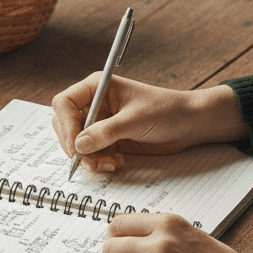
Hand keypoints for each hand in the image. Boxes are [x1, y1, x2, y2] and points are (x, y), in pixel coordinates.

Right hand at [50, 75, 246, 173]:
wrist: (189, 124)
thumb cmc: (166, 111)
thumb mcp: (135, 120)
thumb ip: (105, 132)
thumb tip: (78, 145)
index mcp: (97, 87)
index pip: (64, 103)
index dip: (66, 126)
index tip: (76, 146)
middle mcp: (95, 104)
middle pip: (65, 126)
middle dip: (76, 146)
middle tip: (90, 162)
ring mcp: (101, 123)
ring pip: (77, 144)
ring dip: (89, 158)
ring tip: (109, 164)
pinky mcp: (109, 139)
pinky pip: (92, 153)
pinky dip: (99, 161)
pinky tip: (117, 162)